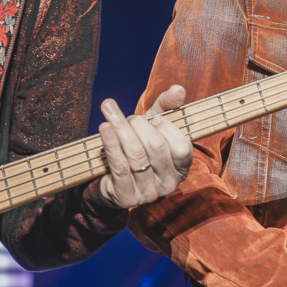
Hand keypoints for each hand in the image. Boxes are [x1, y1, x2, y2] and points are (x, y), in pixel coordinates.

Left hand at [90, 85, 193, 208]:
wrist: (110, 180)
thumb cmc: (137, 147)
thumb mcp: (153, 126)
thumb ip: (167, 106)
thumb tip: (178, 89)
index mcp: (181, 168)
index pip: (181, 146)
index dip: (165, 127)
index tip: (152, 118)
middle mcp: (168, 184)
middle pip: (156, 146)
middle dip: (138, 125)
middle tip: (128, 118)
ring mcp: (148, 193)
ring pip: (136, 154)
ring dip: (121, 128)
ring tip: (110, 111)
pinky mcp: (126, 197)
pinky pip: (119, 166)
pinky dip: (110, 143)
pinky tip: (104, 127)